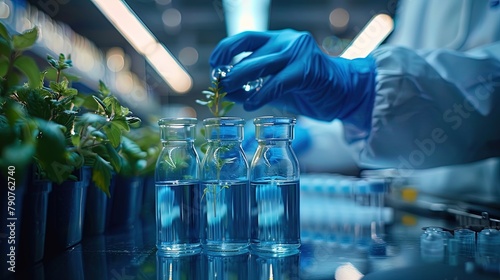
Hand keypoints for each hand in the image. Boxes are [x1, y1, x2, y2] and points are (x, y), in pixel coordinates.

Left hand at [209, 29, 376, 126]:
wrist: (344, 93)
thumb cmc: (309, 90)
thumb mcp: (277, 86)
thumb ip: (254, 86)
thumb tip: (226, 93)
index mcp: (278, 41)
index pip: (245, 38)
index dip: (225, 50)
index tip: (214, 66)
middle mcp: (287, 41)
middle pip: (250, 53)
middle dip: (230, 71)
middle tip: (219, 87)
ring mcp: (299, 53)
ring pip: (261, 64)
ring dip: (240, 80)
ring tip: (228, 94)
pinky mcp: (307, 70)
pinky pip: (278, 82)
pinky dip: (261, 95)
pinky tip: (250, 105)